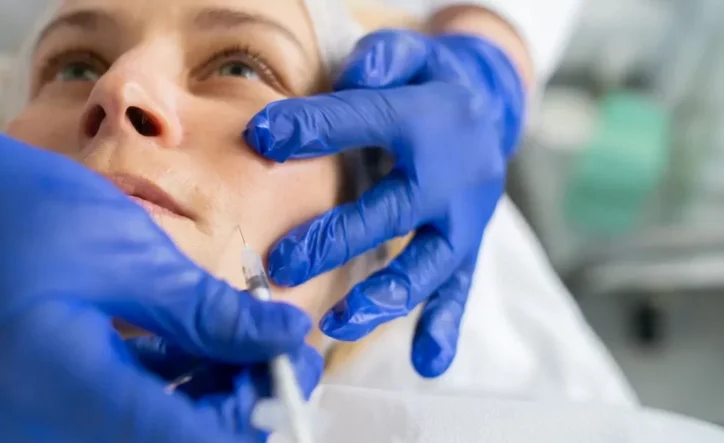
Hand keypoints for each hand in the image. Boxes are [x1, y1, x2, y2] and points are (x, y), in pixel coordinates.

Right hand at [0, 85, 319, 442]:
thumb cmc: (18, 209)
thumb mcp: (129, 252)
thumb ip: (209, 312)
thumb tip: (283, 341)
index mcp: (59, 386)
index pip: (186, 440)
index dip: (253, 413)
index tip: (292, 368)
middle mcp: (38, 430)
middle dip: (234, 407)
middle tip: (273, 349)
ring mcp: (32, 430)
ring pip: (149, 438)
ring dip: (205, 399)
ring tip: (235, 336)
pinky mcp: (36, 416)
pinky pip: (118, 424)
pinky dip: (165, 393)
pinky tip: (190, 346)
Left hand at [244, 30, 524, 376]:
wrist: (489, 110)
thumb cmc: (425, 86)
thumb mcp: (409, 58)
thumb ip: (379, 62)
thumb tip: (349, 75)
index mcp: (432, 118)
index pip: (371, 121)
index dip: (318, 128)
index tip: (262, 138)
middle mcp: (453, 174)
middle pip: (394, 208)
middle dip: (338, 237)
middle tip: (282, 263)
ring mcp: (464, 219)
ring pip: (429, 261)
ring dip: (386, 295)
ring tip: (339, 323)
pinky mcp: (469, 249)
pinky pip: (460, 290)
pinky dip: (443, 327)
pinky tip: (426, 364)